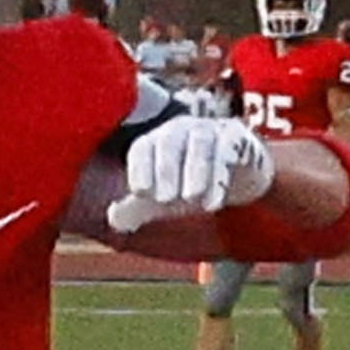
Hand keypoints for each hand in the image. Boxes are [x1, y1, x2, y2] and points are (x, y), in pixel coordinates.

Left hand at [105, 114, 273, 233]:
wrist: (236, 174)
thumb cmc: (189, 182)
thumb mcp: (162, 199)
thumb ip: (136, 209)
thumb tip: (113, 220)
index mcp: (156, 140)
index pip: (142, 148)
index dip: (139, 168)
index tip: (140, 193)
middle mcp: (181, 129)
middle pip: (170, 140)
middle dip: (165, 169)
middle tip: (165, 200)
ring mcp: (210, 130)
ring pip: (201, 143)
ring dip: (195, 171)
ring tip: (192, 199)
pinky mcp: (236, 138)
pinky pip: (228, 151)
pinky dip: (219, 178)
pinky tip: (212, 203)